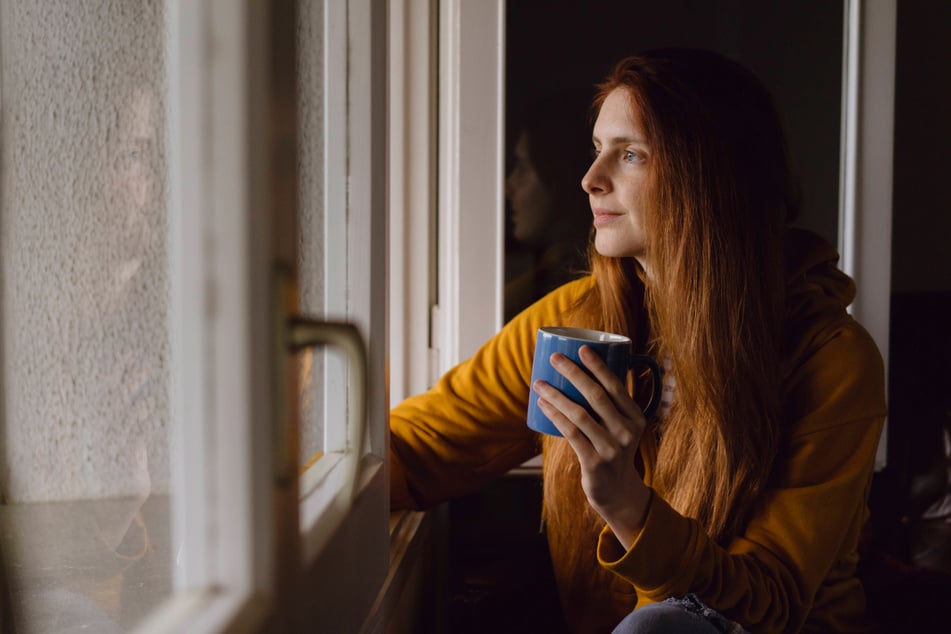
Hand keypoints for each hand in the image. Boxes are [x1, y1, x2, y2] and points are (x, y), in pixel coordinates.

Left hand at [533, 345, 651, 547]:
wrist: (618, 492)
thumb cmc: (612, 450)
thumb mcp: (621, 428)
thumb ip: (610, 406)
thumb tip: (582, 373)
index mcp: (635, 417)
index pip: (616, 386)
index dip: (598, 365)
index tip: (581, 348)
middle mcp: (626, 431)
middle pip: (596, 395)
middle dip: (573, 372)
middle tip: (555, 358)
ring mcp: (611, 448)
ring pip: (579, 413)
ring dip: (556, 394)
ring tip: (539, 382)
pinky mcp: (594, 462)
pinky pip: (571, 433)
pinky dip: (555, 415)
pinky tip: (542, 404)